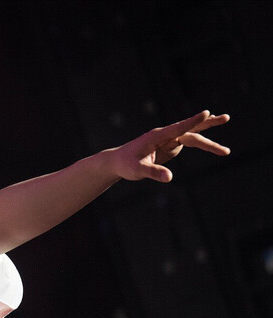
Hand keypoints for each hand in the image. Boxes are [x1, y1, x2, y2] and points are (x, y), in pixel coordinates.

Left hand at [109, 110, 229, 182]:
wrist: (118, 162)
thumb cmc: (126, 164)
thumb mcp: (138, 170)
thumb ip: (153, 172)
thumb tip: (170, 178)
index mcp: (157, 136)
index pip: (179, 128)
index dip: (193, 121)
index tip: (207, 113)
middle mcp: (165, 135)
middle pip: (190, 130)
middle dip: (208, 125)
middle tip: (227, 118)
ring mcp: (168, 140)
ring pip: (192, 136)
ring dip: (208, 139)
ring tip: (226, 144)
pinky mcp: (170, 146)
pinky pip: (188, 141)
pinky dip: (201, 141)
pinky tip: (211, 141)